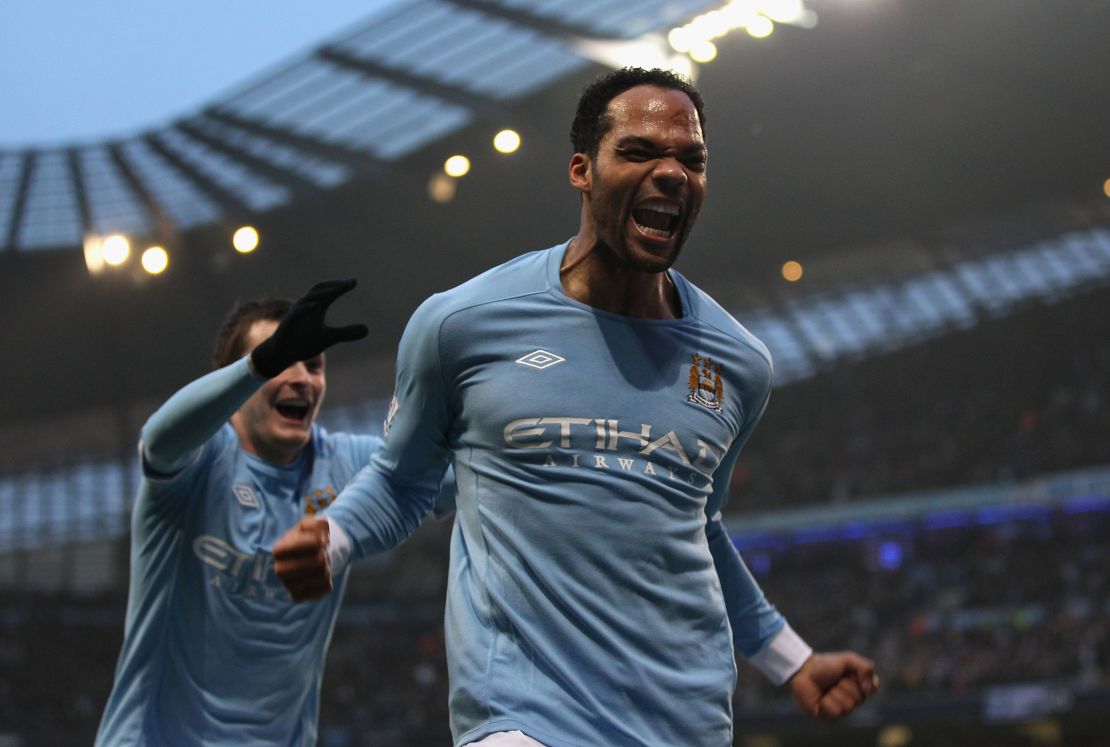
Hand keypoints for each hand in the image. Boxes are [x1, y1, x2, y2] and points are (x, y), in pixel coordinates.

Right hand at [250, 279, 368, 377]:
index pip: (329, 293)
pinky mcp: (288, 324)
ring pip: (308, 299)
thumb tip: (367, 330)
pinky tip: (317, 306)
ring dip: (322, 294)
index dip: (341, 287)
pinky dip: (307, 308)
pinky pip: (297, 313)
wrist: (283, 354)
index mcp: (316, 308)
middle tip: (348, 283)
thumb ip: (346, 333)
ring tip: (336, 290)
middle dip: (333, 285)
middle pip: (319, 290)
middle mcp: (306, 306)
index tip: (354, 282)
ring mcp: (296, 314)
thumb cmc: (304, 342)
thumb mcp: (329, 338)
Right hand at [273, 516, 333, 600]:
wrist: (312, 557)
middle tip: (322, 554)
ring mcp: (288, 585)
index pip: (298, 546)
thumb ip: (319, 524)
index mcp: (279, 549)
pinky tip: (320, 577)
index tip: (317, 541)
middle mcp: (279, 569)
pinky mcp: (298, 597)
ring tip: (321, 564)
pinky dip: (328, 581)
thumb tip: (324, 542)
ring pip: (321, 576)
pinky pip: (324, 589)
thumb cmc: (310, 538)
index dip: (313, 542)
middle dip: (323, 556)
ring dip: (327, 568)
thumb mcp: (313, 524)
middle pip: (315, 562)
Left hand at [787, 651, 878, 720]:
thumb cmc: (825, 665)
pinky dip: (827, 702)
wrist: (802, 671)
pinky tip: (821, 698)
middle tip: (835, 680)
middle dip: (846, 685)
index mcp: (858, 687)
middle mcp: (852, 700)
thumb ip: (865, 668)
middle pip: (860, 698)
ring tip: (827, 688)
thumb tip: (870, 689)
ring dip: (835, 693)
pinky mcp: (828, 717)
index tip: (851, 674)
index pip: (872, 688)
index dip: (863, 681)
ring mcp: (841, 710)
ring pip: (848, 706)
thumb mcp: (848, 660)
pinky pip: (835, 712)